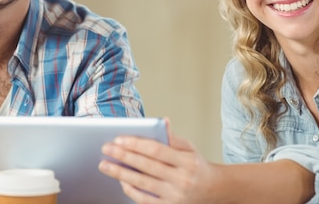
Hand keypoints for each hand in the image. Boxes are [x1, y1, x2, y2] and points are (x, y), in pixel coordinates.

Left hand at [99, 130, 220, 203]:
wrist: (213, 190)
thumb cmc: (196, 166)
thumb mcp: (189, 148)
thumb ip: (173, 137)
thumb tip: (162, 121)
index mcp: (187, 161)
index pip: (157, 150)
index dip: (136, 144)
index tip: (118, 139)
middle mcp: (182, 180)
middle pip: (147, 166)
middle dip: (123, 157)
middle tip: (105, 149)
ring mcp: (175, 196)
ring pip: (142, 183)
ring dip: (121, 174)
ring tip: (105, 165)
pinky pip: (145, 200)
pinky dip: (130, 190)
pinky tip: (120, 181)